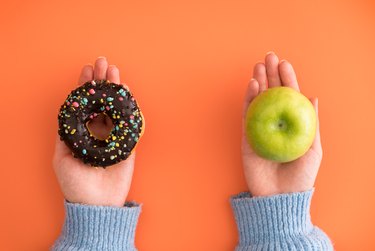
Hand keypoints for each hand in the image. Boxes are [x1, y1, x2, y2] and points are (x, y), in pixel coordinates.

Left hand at [53, 57, 134, 206]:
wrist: (97, 203)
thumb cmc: (76, 184)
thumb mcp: (62, 158)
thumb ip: (65, 136)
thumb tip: (68, 112)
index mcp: (81, 133)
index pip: (83, 104)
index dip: (84, 86)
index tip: (86, 70)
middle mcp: (97, 131)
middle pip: (100, 100)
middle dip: (101, 81)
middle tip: (103, 63)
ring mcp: (113, 135)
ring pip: (114, 106)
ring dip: (115, 89)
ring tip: (115, 72)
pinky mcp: (128, 142)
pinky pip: (129, 120)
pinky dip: (129, 105)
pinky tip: (127, 92)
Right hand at [242, 52, 321, 196]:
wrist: (280, 196)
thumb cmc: (300, 175)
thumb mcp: (313, 149)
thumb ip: (311, 123)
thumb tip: (312, 98)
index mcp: (292, 124)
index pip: (289, 97)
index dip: (287, 79)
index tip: (284, 63)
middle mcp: (275, 123)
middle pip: (272, 94)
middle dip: (270, 74)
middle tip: (268, 57)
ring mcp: (260, 128)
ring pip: (258, 100)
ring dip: (258, 82)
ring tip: (258, 66)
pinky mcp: (247, 136)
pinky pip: (247, 114)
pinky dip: (248, 99)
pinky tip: (251, 85)